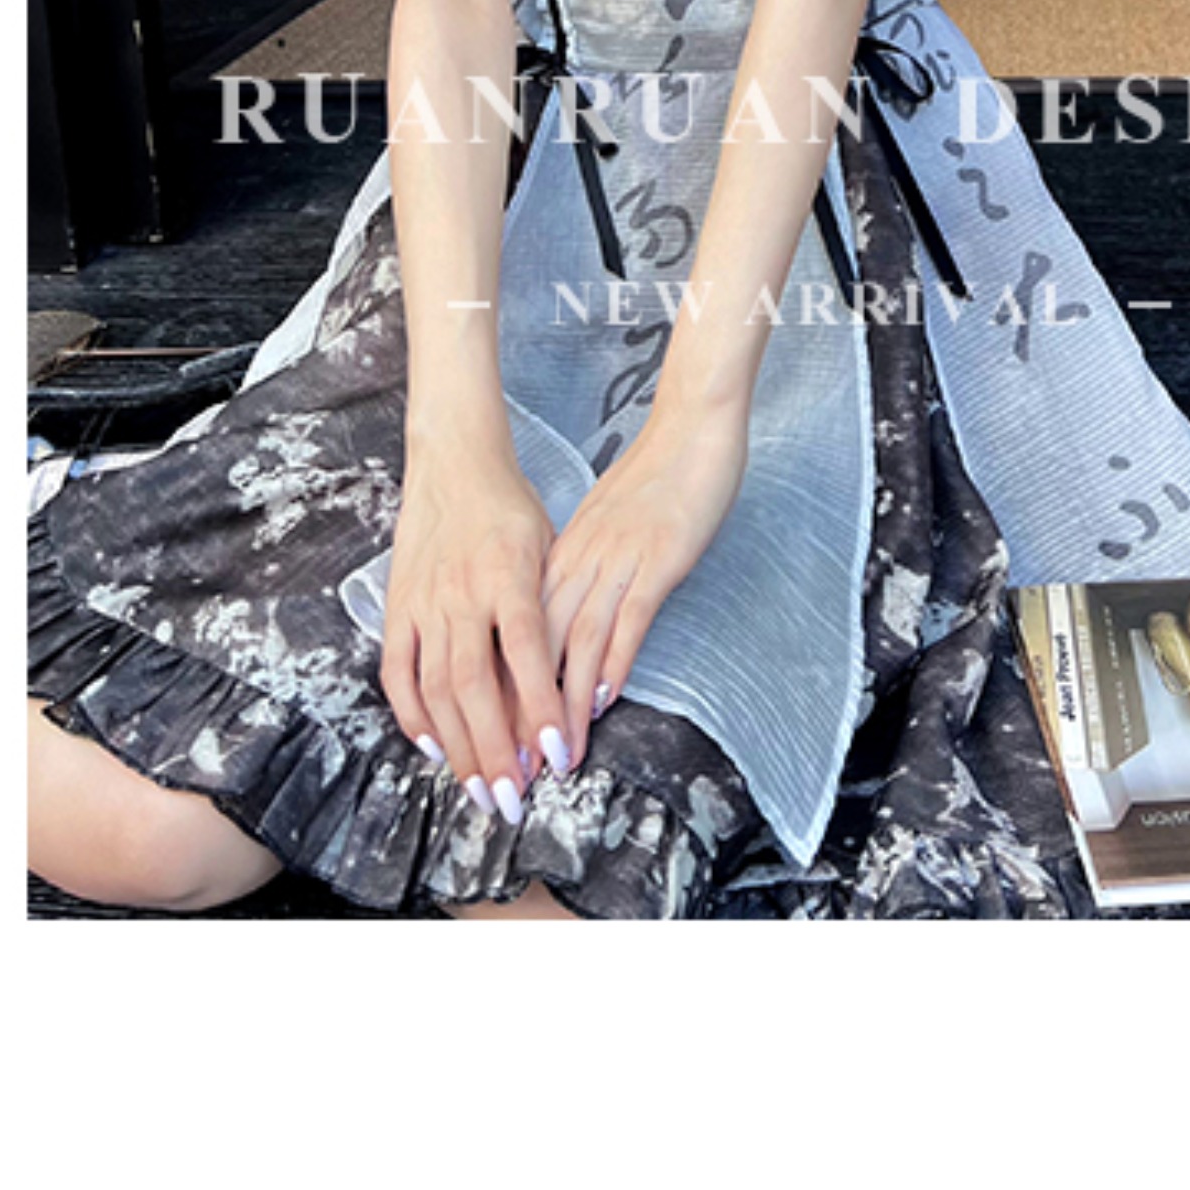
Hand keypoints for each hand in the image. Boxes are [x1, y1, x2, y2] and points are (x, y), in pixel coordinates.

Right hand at [377, 431, 569, 822]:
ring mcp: (424, 604)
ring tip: (478, 790)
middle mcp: (463, 594)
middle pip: (475, 686)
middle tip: (513, 801)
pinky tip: (433, 748)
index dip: (540, 707)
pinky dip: (413, 714)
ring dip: (459, 746)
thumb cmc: (509, 506)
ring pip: (437, 688)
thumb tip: (567, 674)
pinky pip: (398, 670)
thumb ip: (550, 607)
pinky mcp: (397, 607)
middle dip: (495, 750)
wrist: (452, 462)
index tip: (556, 756)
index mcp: (508, 576)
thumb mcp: (546, 545)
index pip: (527, 652)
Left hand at [540, 396, 749, 759]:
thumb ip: (585, 566)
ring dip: (564, 703)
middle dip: (525, 712)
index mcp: (564, 552)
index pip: (521, 630)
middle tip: (517, 763)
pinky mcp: (655, 559)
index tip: (497, 735)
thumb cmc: (657, 474)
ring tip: (559, 753)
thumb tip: (571, 612)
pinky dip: (612, 662)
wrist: (692, 426)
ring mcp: (616, 559)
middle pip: (538, 645)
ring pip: (575, 641)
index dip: (508, 687)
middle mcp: (580, 559)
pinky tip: (604, 699)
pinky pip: (626, 618)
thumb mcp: (607, 525)